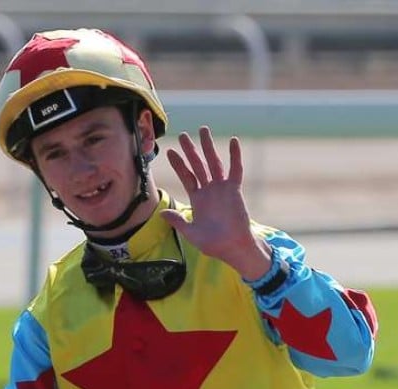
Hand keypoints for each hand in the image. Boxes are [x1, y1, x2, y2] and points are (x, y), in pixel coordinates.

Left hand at [160, 126, 270, 280]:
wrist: (233, 247)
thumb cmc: (213, 243)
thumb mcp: (191, 233)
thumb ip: (178, 221)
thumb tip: (162, 213)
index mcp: (197, 199)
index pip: (186, 177)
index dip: (178, 164)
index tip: (170, 151)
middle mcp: (208, 191)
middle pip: (198, 166)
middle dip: (190, 151)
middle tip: (184, 135)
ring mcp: (222, 189)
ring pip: (214, 163)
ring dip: (209, 147)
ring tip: (204, 130)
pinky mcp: (235, 190)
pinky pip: (235, 170)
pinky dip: (235, 156)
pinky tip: (234, 141)